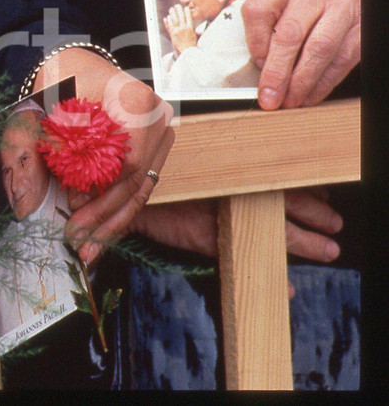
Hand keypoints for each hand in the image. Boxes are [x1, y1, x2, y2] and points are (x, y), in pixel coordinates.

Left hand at [36, 48, 174, 263]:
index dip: (99, 189)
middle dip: (102, 216)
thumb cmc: (56, 82)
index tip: (72, 203)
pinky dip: (117, 214)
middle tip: (74, 240)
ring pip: (139, 191)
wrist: (75, 67)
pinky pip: (139, 188)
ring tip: (86, 251)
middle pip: (134, 181)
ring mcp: (161, 136)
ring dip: (111, 224)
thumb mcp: (34, 109)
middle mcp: (158, 118)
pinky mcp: (155, 151)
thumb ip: (24, 150)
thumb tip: (23, 202)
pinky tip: (98, 237)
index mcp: (135, 101)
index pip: (126, 161)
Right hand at [128, 187, 342, 280]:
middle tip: (335, 224)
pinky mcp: (206, 237)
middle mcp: (228, 188)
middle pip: (284, 199)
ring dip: (304, 241)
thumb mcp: (188, 171)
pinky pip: (245, 258)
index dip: (303, 185)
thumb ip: (210, 173)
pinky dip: (271, 275)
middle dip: (315, 212)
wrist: (122, 195)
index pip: (275, 175)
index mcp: (229, 170)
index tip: (324, 194)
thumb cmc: (154, 180)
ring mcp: (219, 214)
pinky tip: (288, 287)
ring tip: (326, 249)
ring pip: (275, 227)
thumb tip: (235, 172)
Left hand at [163, 4, 197, 53]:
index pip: (189, 17)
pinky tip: (167, 17)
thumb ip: (197, 33)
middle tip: (177, 5)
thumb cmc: (192, 46)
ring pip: (174, 20)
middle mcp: (184, 29)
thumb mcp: (196, 38)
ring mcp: (177, 31)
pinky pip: (169, 26)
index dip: (187, 12)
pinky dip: (168, 21)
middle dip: (179, 10)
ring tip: (171, 9)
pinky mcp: (172, 34)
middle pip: (181, 17)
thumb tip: (200, 30)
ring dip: (172, 14)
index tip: (186, 7)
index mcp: (190, 28)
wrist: (186, 53)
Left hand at [242, 0, 359, 109]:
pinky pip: (342, 59)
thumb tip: (260, 67)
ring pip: (319, 49)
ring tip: (290, 100)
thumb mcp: (283, 3)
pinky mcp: (363, 24)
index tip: (256, 64)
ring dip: (302, 82)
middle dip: (278, 72)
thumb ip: (267, 27)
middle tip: (270, 97)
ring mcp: (343, 5)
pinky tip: (311, 94)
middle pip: (290, 34)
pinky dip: (324, 82)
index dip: (254, 42)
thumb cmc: (308, 2)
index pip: (259, 10)